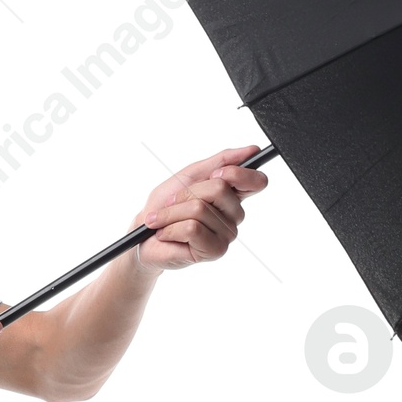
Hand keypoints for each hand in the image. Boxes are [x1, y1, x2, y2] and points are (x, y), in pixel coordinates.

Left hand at [134, 147, 266, 271]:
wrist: (143, 236)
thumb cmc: (166, 206)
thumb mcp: (191, 175)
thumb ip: (221, 161)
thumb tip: (252, 151)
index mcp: (233, 195)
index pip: (257, 181)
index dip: (239, 173)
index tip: (216, 173)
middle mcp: (235, 215)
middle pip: (219, 188)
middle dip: (187, 192)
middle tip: (174, 202)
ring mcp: (227, 234)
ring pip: (200, 209)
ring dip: (172, 212)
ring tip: (165, 221)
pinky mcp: (215, 250)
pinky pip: (192, 228)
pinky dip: (171, 227)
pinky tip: (166, 234)